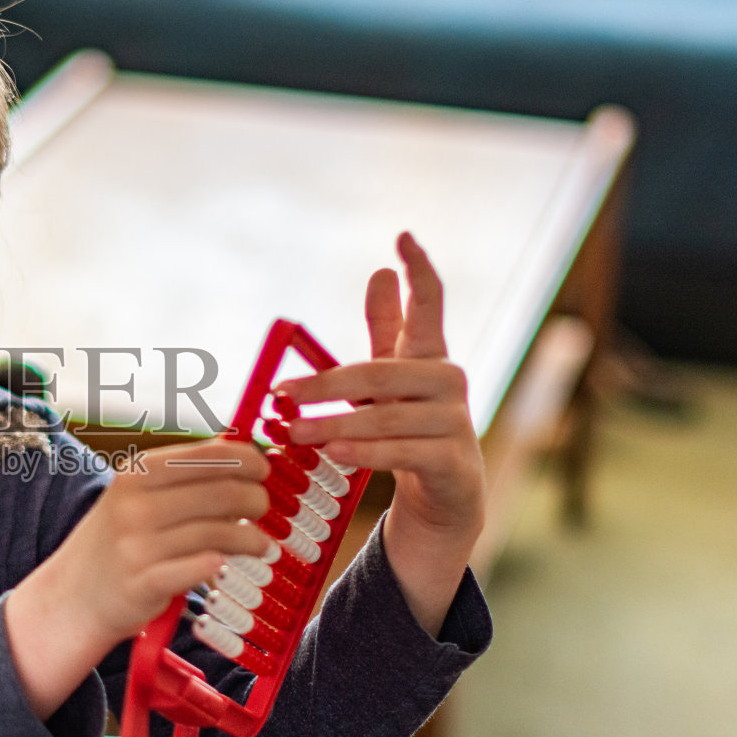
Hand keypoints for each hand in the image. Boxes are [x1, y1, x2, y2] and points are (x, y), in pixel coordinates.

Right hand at [5, 438, 271, 717]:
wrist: (73, 595)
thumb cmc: (117, 541)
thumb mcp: (136, 495)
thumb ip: (183, 472)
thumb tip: (239, 447)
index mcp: (137, 473)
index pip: (208, 456)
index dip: (247, 460)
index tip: (264, 469)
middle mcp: (136, 505)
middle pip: (221, 493)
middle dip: (255, 499)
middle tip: (264, 509)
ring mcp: (139, 545)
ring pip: (219, 533)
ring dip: (251, 538)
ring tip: (260, 544)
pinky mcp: (145, 583)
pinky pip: (202, 568)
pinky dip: (222, 564)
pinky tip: (229, 564)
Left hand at [278, 232, 484, 635]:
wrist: (445, 501)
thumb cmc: (410, 429)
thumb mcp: (392, 381)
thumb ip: (387, 329)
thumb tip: (380, 272)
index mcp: (430, 357)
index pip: (431, 305)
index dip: (419, 270)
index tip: (403, 235)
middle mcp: (448, 384)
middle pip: (381, 375)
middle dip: (325, 386)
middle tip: (282, 395)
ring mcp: (455, 424)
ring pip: (386, 418)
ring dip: (334, 427)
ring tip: (293, 433)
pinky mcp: (453, 463)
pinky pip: (403, 453)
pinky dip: (366, 453)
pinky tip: (334, 454)